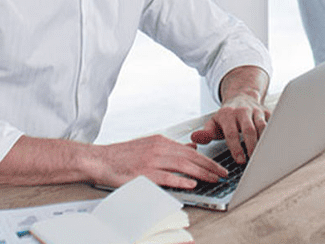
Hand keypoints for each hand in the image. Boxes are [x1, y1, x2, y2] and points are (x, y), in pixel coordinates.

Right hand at [92, 134, 227, 189]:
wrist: (101, 159)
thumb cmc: (124, 156)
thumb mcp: (150, 145)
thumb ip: (172, 147)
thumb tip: (193, 147)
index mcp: (161, 141)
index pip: (190, 150)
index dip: (207, 159)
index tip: (219, 167)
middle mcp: (158, 148)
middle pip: (190, 157)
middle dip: (209, 166)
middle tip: (223, 173)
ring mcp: (151, 160)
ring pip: (182, 166)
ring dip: (201, 173)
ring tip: (213, 179)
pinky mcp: (143, 173)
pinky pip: (166, 177)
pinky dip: (180, 180)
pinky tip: (192, 183)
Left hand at [190, 94, 270, 163]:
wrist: (241, 96)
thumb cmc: (227, 115)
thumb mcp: (213, 122)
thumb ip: (205, 133)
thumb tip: (194, 138)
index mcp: (227, 114)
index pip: (231, 132)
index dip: (236, 147)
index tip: (240, 160)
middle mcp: (242, 111)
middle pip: (249, 130)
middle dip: (251, 146)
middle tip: (253, 161)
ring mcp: (256, 111)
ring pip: (263, 126)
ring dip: (264, 142)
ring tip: (264, 157)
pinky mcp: (267, 112)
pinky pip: (273, 124)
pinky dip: (274, 135)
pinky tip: (273, 147)